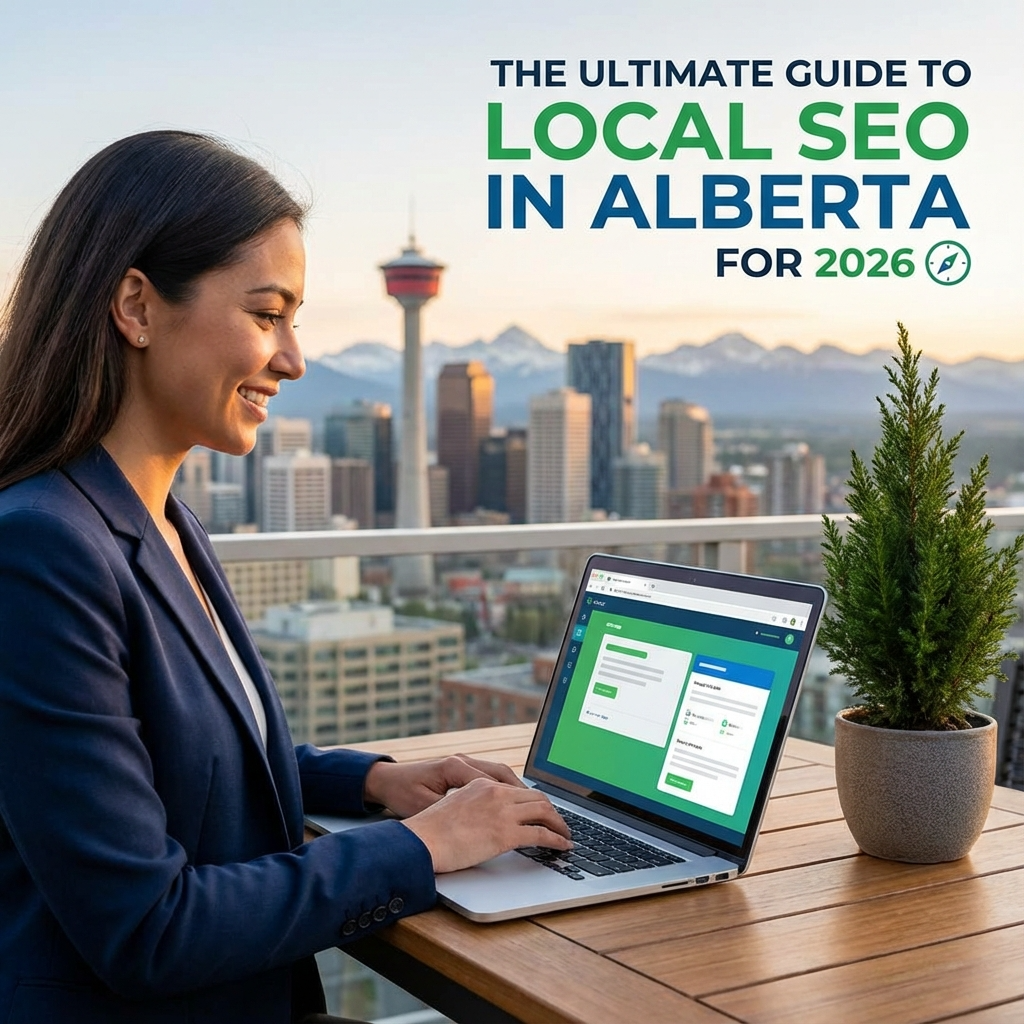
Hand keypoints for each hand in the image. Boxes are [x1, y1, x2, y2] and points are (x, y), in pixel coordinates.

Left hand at [363, 754, 526, 818]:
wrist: (386, 781)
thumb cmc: (402, 794)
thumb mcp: (426, 809)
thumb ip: (455, 816)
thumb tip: (481, 829)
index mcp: (456, 767)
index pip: (497, 785)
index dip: (520, 804)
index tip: (539, 821)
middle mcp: (464, 761)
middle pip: (507, 775)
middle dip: (531, 798)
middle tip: (552, 818)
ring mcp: (465, 763)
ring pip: (504, 775)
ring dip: (522, 794)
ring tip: (541, 813)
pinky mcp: (463, 770)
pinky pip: (494, 777)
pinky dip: (509, 790)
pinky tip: (518, 805)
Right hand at [400, 777, 572, 872]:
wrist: (420, 841)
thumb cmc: (429, 831)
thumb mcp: (455, 808)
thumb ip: (475, 808)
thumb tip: (487, 822)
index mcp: (481, 784)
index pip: (517, 789)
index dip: (534, 801)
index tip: (542, 811)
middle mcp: (494, 792)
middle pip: (536, 796)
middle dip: (552, 810)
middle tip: (560, 823)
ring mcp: (501, 811)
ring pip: (544, 811)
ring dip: (559, 824)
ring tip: (566, 835)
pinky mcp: (505, 833)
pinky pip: (541, 834)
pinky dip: (557, 840)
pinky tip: (562, 846)